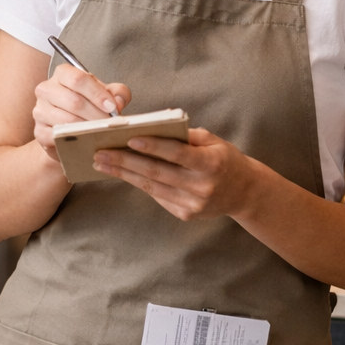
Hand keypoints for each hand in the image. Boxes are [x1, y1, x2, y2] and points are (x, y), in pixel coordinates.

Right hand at [32, 64, 130, 161]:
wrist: (69, 129)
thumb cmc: (87, 107)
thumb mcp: (105, 95)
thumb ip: (117, 93)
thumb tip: (118, 102)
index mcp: (63, 74)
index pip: (78, 78)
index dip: (97, 93)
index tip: (112, 107)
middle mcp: (46, 89)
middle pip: (73, 101)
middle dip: (96, 114)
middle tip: (109, 124)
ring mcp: (40, 110)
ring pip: (66, 120)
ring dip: (87, 128)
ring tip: (101, 132)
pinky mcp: (39, 131)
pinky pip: (57, 136)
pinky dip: (74, 139)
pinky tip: (85, 140)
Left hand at [91, 127, 261, 221]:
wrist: (245, 192)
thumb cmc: (224, 159)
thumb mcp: (213, 142)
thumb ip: (186, 136)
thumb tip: (151, 130)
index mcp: (211, 164)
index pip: (177, 154)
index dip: (153, 147)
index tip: (129, 139)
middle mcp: (202, 187)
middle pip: (157, 172)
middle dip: (125, 162)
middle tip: (100, 153)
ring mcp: (193, 204)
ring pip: (152, 187)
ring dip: (124, 174)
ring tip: (102, 164)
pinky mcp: (185, 214)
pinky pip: (157, 196)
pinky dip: (138, 183)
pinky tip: (121, 174)